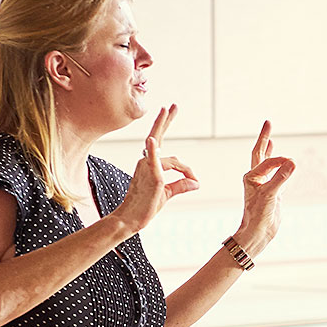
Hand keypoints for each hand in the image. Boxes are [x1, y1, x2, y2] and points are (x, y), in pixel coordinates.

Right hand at [113, 105, 198, 231]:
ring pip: (173, 160)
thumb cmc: (145, 207)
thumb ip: (180, 186)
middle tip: (173, 106)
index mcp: (148, 164)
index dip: (182, 160)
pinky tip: (153, 140)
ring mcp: (147, 168)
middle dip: (165, 120)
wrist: (129, 220)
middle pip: (157, 136)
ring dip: (186, 170)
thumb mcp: (166, 194)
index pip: (163, 148)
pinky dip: (153, 150)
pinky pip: (153, 161)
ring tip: (192, 178)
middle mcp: (145, 161)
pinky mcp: (151, 176)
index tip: (194, 179)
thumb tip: (196, 182)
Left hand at [232, 121, 295, 256]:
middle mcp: (255, 178)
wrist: (257, 233)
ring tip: (270, 139)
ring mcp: (263, 185)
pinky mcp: (271, 192)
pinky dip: (278, 166)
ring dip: (269, 150)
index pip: (267, 161)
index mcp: (251, 177)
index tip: (291, 164)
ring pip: (266, 163)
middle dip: (264, 138)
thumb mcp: (270, 195)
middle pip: (259, 153)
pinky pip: (275, 174)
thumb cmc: (258, 215)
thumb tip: (292, 162)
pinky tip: (282, 164)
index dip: (279, 160)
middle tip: (268, 122)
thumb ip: (281, 178)